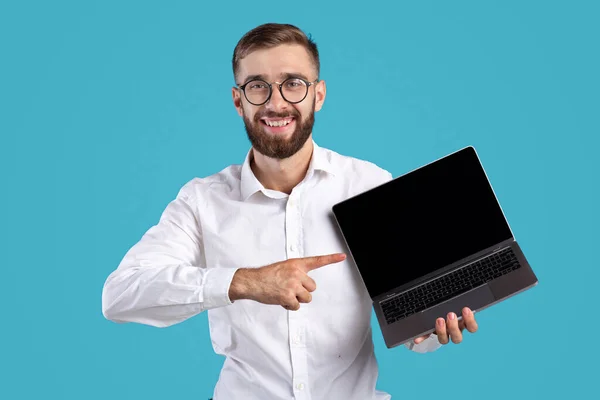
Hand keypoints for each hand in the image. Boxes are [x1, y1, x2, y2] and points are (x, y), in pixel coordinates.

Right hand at [228, 253, 346, 309]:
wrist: (252, 282)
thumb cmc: (266, 276)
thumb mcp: (283, 267)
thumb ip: (296, 272)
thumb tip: (304, 284)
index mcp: (296, 264)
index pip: (317, 260)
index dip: (331, 259)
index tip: (343, 256)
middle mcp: (297, 273)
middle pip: (312, 287)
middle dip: (303, 291)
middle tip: (289, 288)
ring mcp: (293, 285)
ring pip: (306, 298)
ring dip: (297, 299)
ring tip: (284, 293)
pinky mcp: (288, 296)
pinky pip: (296, 306)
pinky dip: (289, 306)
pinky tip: (280, 299)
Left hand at [413, 307, 477, 344]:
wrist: (438, 311)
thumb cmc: (448, 306)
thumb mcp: (452, 304)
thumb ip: (455, 302)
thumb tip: (465, 303)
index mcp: (462, 324)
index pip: (472, 328)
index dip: (470, 321)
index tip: (466, 309)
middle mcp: (454, 331)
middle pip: (458, 337)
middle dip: (454, 327)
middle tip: (450, 314)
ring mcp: (443, 334)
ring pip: (445, 340)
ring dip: (442, 332)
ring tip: (439, 320)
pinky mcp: (431, 334)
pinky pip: (426, 337)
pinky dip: (422, 337)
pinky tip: (417, 338)